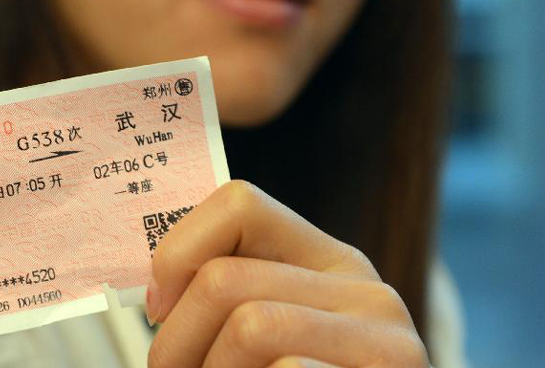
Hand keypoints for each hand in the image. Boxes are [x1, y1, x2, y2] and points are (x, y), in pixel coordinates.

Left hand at [145, 180, 428, 367]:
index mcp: (327, 262)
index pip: (241, 204)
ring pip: (250, 326)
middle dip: (176, 341)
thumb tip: (158, 293)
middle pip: (224, 279)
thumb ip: (237, 300)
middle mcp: (364, 289)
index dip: (179, 251)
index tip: (158, 308)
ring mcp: (386, 339)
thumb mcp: (274, 335)